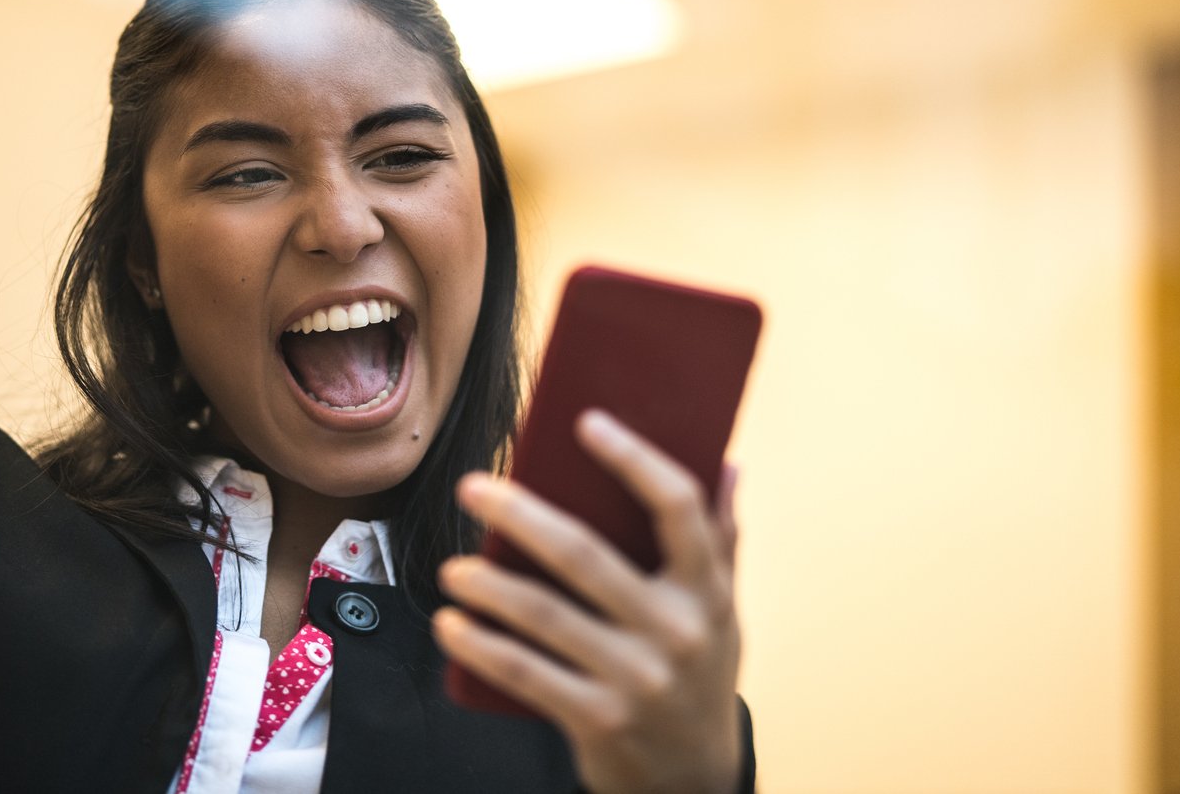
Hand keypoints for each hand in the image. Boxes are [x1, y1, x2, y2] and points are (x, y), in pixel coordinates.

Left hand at [434, 412, 743, 793]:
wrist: (695, 782)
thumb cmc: (700, 673)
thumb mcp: (724, 611)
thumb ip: (723, 541)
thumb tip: (729, 464)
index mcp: (707, 590)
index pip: (678, 507)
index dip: (633, 459)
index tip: (586, 422)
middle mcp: (677, 631)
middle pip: (585, 555)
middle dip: (520, 514)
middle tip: (472, 487)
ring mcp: (637, 679)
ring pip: (545, 616)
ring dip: (488, 586)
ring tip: (453, 568)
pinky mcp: (599, 720)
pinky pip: (525, 674)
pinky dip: (480, 646)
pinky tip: (450, 624)